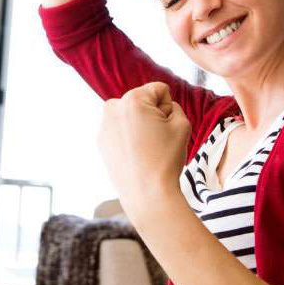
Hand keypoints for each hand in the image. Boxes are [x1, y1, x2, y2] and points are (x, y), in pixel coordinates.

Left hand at [98, 82, 191, 218]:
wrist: (146, 193)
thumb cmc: (165, 159)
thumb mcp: (182, 124)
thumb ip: (174, 106)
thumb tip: (159, 107)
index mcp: (132, 99)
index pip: (159, 90)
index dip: (169, 108)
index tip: (165, 128)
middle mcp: (113, 107)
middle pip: (143, 101)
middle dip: (152, 115)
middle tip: (155, 140)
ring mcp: (103, 124)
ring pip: (131, 115)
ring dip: (139, 125)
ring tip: (145, 148)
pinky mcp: (101, 140)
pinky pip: (121, 130)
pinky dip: (129, 138)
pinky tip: (134, 155)